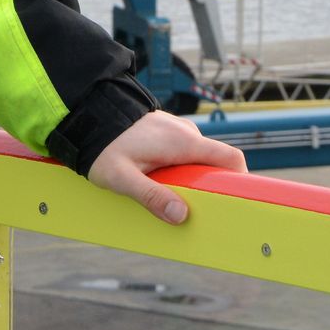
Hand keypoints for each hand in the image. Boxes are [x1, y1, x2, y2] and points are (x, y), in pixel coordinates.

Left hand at [86, 111, 245, 224]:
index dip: (241, 179)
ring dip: (192, 178)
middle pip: (215, 163)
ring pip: (198, 158)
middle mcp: (186, 133)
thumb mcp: (122, 178)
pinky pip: (184, 152)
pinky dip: (180, 167)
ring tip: (171, 197)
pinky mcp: (166, 131)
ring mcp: (177, 130)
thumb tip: (181, 215)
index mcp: (184, 142)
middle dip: (210, 186)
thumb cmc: (103, 146)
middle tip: (196, 209)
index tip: (237, 201)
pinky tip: (160, 180)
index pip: (231, 158)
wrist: (87, 113)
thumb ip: (152, 197)